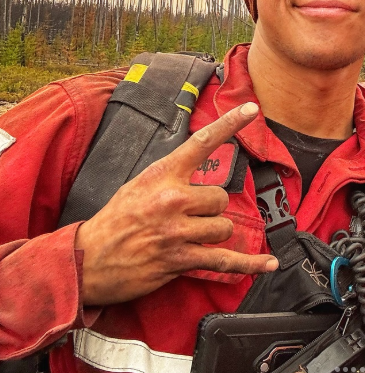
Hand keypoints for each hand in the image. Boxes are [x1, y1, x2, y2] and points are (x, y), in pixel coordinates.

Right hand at [75, 102, 277, 305]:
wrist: (87, 260)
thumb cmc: (116, 220)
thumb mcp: (139, 184)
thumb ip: (172, 174)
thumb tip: (202, 165)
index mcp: (163, 174)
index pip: (202, 142)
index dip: (230, 123)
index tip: (252, 109)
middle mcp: (173, 199)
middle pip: (220, 198)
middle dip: (211, 209)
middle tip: (186, 217)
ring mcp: (178, 231)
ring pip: (223, 227)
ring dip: (213, 234)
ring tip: (188, 236)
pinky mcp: (180, 260)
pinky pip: (224, 260)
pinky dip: (249, 263)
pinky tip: (269, 263)